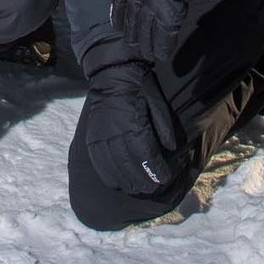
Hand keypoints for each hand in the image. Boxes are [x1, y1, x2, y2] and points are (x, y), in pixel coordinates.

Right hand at [78, 59, 185, 196]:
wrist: (112, 73)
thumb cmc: (140, 88)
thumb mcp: (157, 103)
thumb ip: (164, 128)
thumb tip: (172, 149)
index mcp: (135, 124)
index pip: (147, 155)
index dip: (156, 170)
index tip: (164, 179)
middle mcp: (116, 133)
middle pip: (130, 165)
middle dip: (142, 180)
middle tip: (151, 189)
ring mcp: (102, 135)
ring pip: (113, 166)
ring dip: (125, 180)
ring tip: (135, 189)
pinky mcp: (92, 136)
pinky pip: (97, 160)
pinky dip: (106, 173)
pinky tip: (114, 183)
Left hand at [111, 0, 242, 66]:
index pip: (119, 2)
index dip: (118, 17)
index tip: (116, 26)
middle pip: (131, 21)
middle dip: (131, 35)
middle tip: (132, 46)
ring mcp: (150, 6)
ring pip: (145, 32)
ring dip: (146, 46)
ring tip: (148, 55)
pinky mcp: (167, 16)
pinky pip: (163, 36)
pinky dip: (163, 47)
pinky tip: (163, 54)